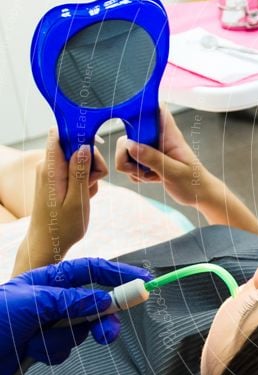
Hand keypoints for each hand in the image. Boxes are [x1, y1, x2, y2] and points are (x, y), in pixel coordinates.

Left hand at [0, 258, 151, 374]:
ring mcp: (48, 321)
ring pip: (81, 328)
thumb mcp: (33, 303)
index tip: (143, 281)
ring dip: (66, 339)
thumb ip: (71, 301)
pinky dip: (52, 351)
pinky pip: (65, 347)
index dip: (119, 274)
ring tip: (44, 342)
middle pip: (94, 303)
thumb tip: (103, 302)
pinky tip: (31, 350)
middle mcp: (52, 297)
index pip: (92, 270)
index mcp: (49, 278)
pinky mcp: (42, 343)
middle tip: (108, 332)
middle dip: (102, 319)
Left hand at [16, 129, 107, 272]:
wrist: (48, 243)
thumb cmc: (62, 226)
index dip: (77, 132)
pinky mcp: (56, 178)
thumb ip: (80, 172)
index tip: (93, 143)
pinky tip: (83, 196)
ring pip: (80, 159)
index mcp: (51, 169)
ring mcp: (52, 172)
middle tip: (92, 183)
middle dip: (92, 161)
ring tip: (86, 194)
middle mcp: (48, 166)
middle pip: (77, 147)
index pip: (58, 134)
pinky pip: (76, 171)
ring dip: (90, 174)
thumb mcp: (77, 200)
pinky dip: (85, 181)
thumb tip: (84, 147)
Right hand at [115, 108, 211, 206]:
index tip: (128, 119)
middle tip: (140, 167)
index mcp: (169, 135)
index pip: (156, 109)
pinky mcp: (147, 162)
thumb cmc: (194, 182)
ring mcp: (151, 150)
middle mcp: (158, 139)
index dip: (141, 106)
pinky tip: (151, 178)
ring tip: (150, 175)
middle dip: (126, 153)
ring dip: (132, 167)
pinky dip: (136, 174)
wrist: (199, 195)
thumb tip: (131, 145)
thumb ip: (154, 159)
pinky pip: (130, 165)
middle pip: (129, 134)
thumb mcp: (175, 172)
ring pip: (126, 151)